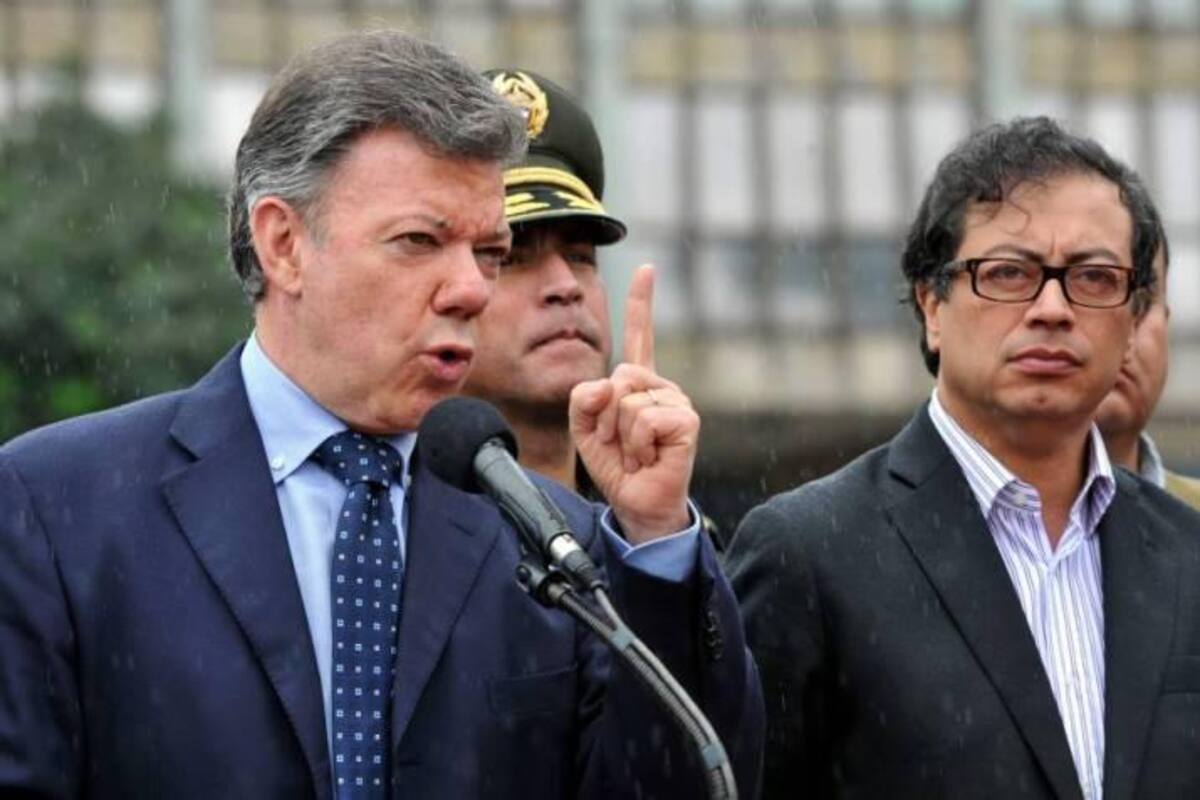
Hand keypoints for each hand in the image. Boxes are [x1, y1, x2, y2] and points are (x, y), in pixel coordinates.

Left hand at [569, 265, 698, 543]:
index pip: (639, 336)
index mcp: (639, 384)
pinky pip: (643, 419)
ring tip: (636, 454)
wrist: (637, 503)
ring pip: (626, 401)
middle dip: (604, 417)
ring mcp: (676, 401)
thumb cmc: (616, 467)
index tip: (646, 267)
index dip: (641, 302)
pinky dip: (637, 444)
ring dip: (620, 436)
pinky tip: (650, 457)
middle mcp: (661, 386)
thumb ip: (583, 398)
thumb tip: (608, 384)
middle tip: (620, 445)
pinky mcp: (686, 420)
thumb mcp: (584, 429)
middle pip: (616, 378)